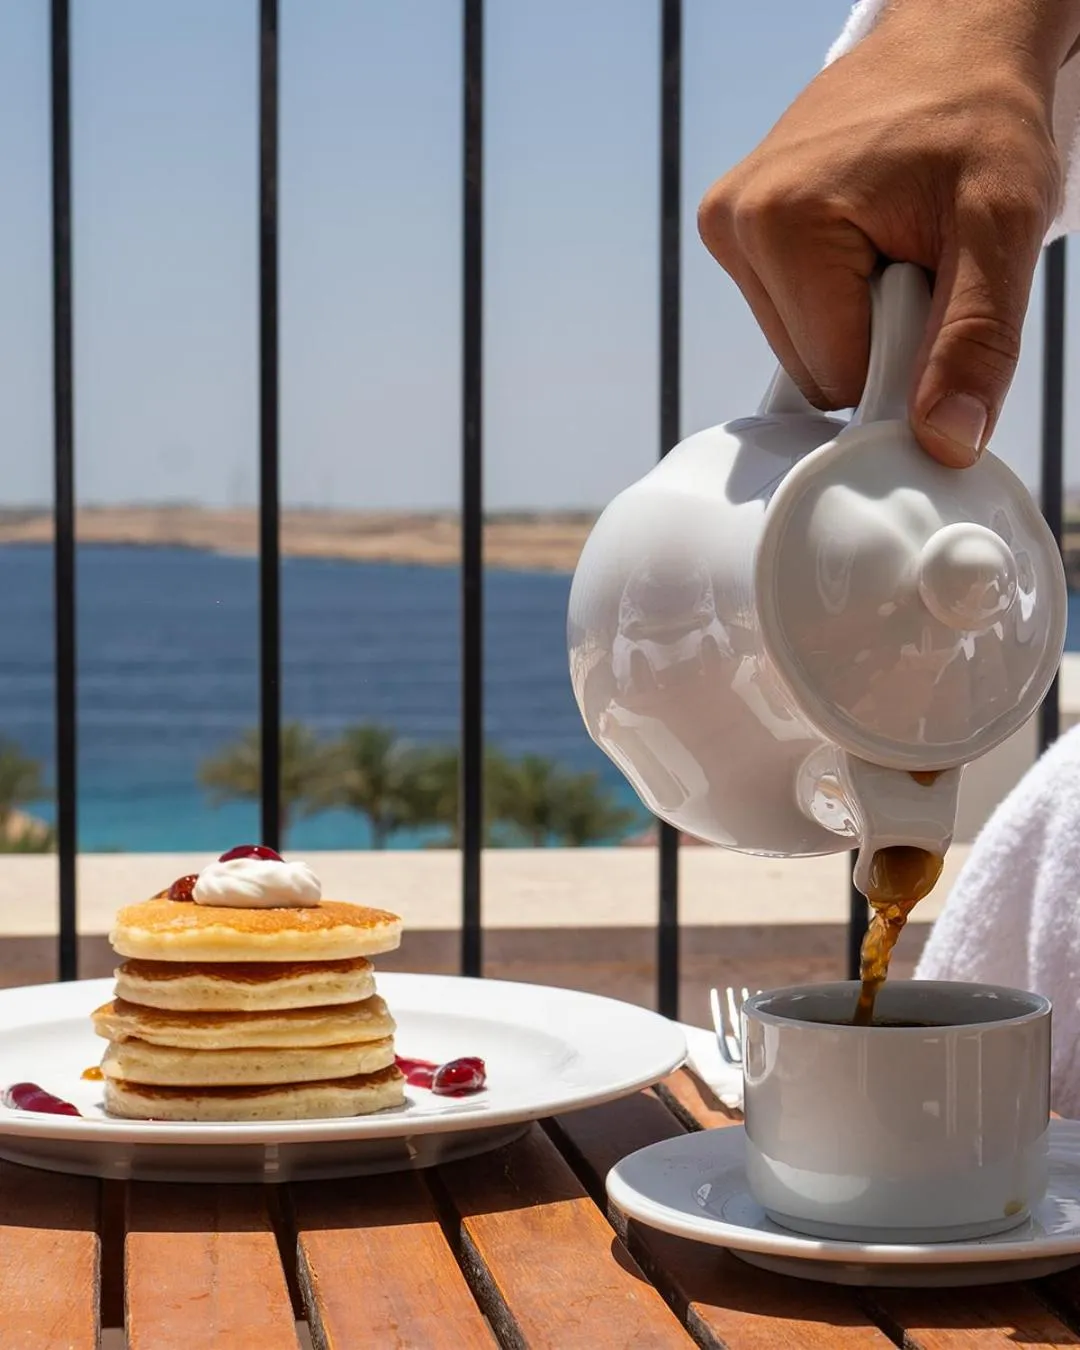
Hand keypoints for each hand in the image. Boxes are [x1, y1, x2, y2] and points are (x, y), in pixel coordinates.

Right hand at [698, 2, 1072, 466]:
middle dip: (875, 334)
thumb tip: (945, 442)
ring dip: (857, 318)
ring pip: (802, 352)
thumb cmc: (981, 120)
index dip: (901, 354)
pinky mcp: (733, 230)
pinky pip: (790, 318)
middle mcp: (733, 225)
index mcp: (779, 223)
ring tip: (893, 241)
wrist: (955, 45)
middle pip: (812, 371)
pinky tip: (863, 240)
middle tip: (917, 258)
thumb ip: (975, 342)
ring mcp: (726, 227)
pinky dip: (836, 299)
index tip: (934, 285)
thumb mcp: (1002, 228)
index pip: (836, 379)